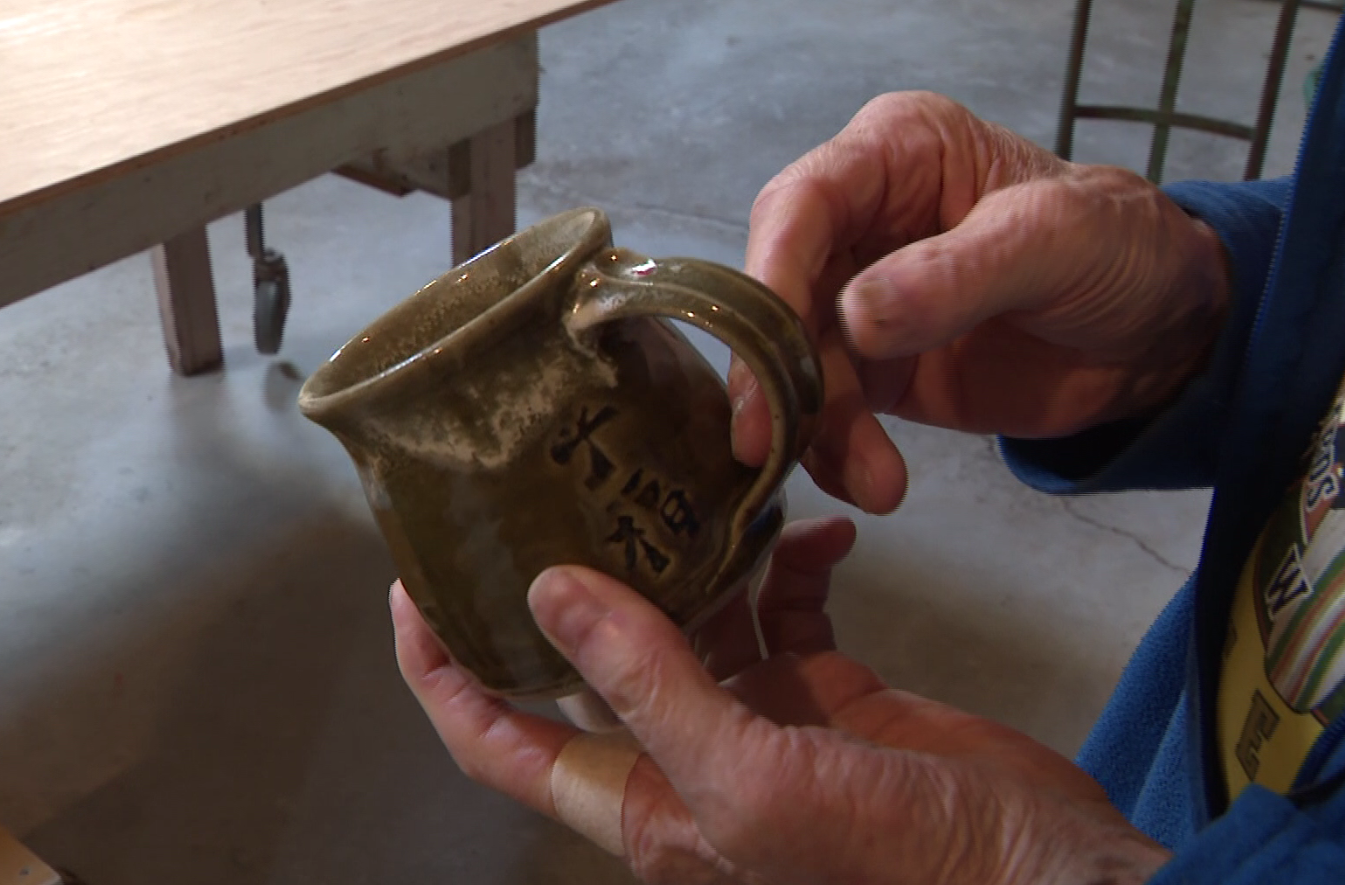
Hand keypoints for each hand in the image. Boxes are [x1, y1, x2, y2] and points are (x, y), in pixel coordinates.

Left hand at [393, 518, 1170, 883]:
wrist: (1042, 875)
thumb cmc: (904, 868)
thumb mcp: (754, 781)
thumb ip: (652, 686)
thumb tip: (551, 594)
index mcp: (643, 806)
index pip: (499, 740)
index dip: (443, 671)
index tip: (414, 588)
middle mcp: (686, 764)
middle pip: (588, 663)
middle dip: (563, 582)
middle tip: (546, 489)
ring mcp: (758, 725)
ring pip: (690, 619)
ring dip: (689, 555)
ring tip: (684, 481)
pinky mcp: (826, 693)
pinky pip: (785, 611)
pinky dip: (792, 565)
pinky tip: (815, 530)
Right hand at [730, 91, 1229, 512]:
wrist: (1165, 336)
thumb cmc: (1122, 251)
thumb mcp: (1057, 242)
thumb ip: (957, 275)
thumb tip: (856, 317)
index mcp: (893, 155)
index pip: (801, 205)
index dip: (771, 275)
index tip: (767, 349)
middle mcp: (857, 223)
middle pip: (777, 292)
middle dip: (774, 370)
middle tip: (768, 441)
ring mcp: (858, 302)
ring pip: (796, 364)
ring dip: (818, 429)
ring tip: (876, 483)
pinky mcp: (872, 371)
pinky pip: (829, 412)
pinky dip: (839, 454)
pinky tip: (878, 484)